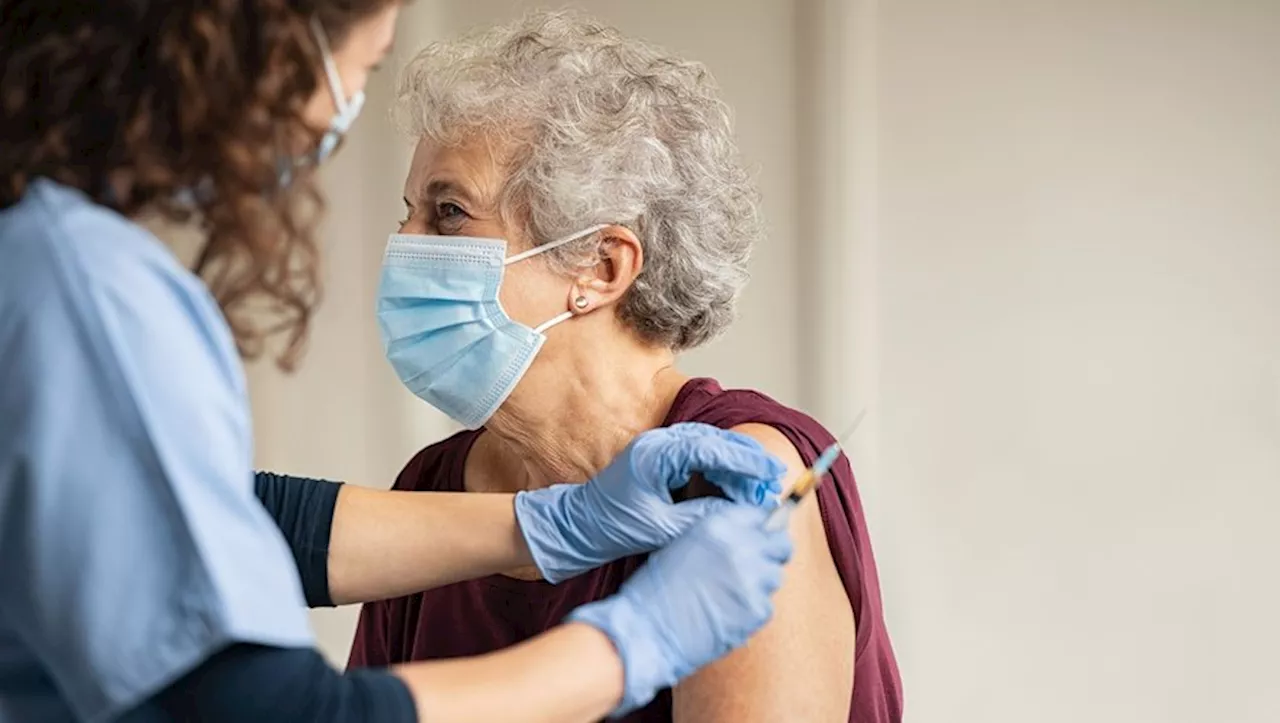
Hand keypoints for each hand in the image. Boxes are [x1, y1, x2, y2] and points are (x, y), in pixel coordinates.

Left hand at [514, 422, 785, 582]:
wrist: (578, 526)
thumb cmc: (612, 527)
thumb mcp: (662, 528)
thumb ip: (702, 517)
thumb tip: (740, 513)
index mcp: (656, 455)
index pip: (711, 449)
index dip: (746, 461)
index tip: (771, 474)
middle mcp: (658, 443)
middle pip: (715, 442)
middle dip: (747, 461)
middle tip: (774, 479)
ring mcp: (658, 448)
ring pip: (709, 447)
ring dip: (736, 464)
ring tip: (762, 485)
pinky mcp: (659, 458)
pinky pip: (698, 456)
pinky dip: (720, 468)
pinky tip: (736, 486)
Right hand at [567, 505, 792, 714]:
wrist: (647, 630)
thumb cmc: (656, 590)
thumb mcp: (683, 544)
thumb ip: (718, 536)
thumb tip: (748, 537)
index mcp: (718, 526)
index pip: (760, 515)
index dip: (760, 529)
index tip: (758, 538)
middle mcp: (741, 547)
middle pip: (781, 544)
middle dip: (772, 553)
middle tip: (757, 566)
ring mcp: (752, 579)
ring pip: (775, 576)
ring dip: (760, 583)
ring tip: (731, 595)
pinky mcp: (757, 610)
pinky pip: (766, 605)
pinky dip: (751, 610)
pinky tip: (727, 614)